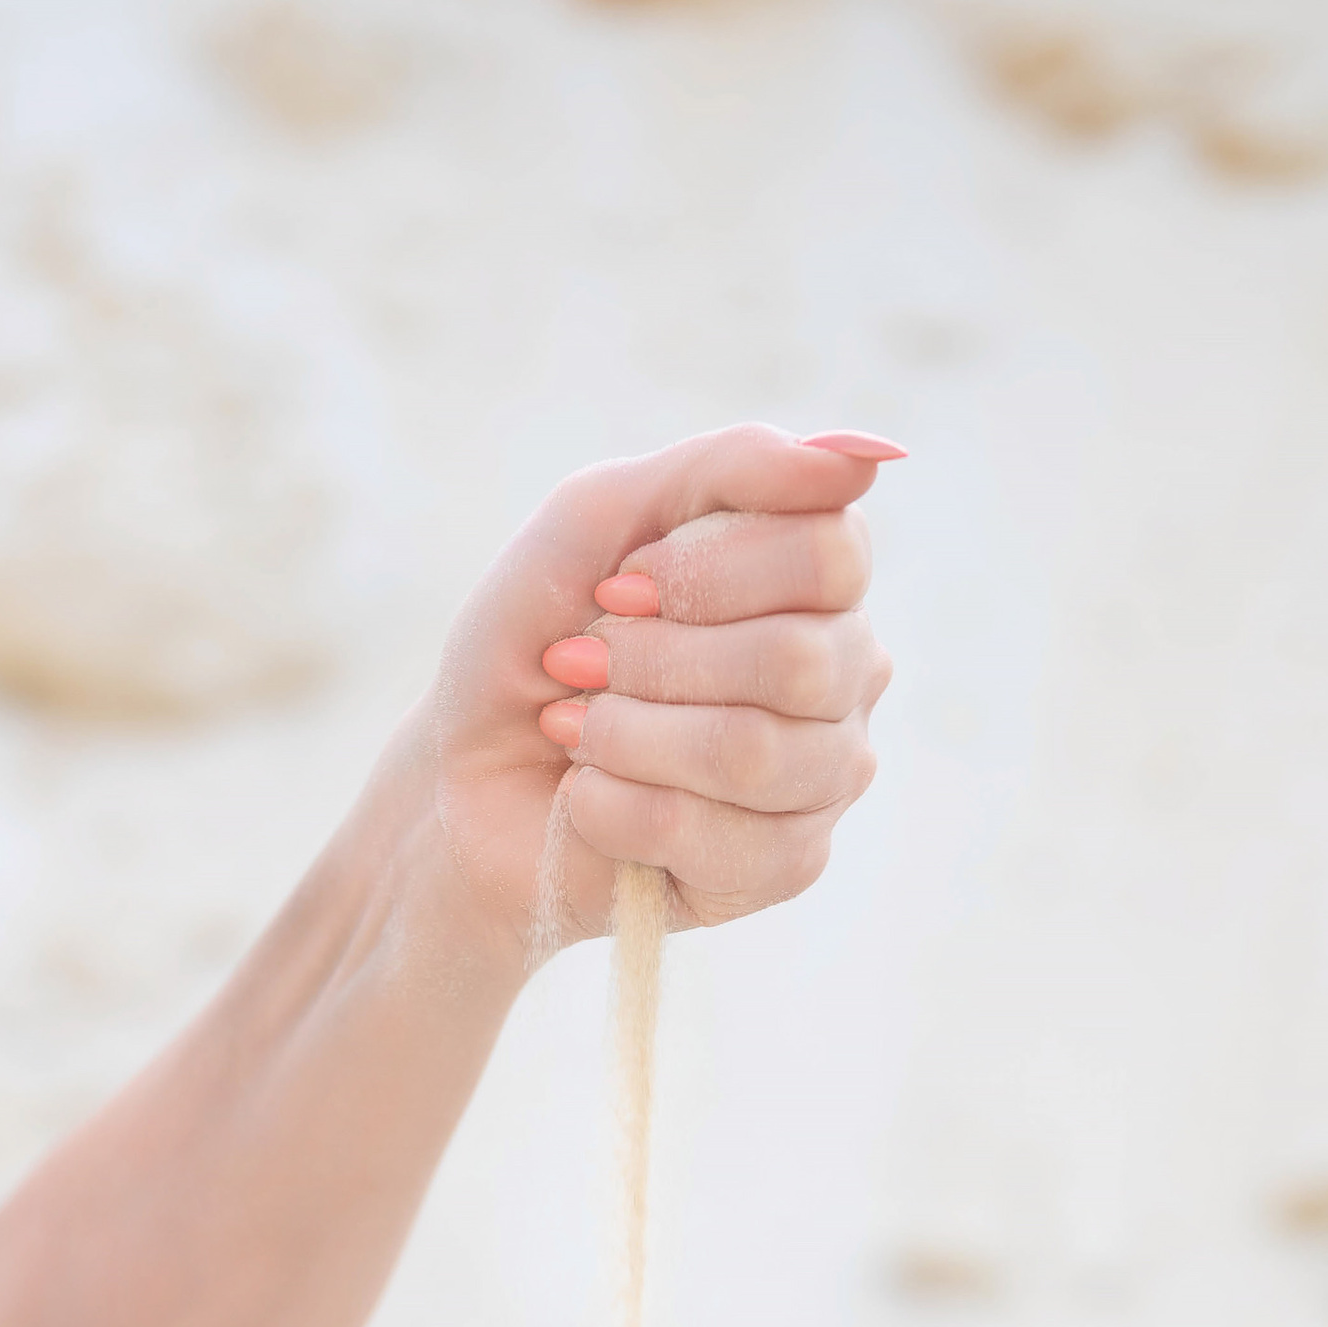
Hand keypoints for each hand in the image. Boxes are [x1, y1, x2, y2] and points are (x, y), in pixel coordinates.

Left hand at [424, 422, 897, 959]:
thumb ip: (729, 468)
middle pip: (799, 660)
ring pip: (755, 754)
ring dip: (629, 737)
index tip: (616, 588)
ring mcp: (823, 778)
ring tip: (579, 734)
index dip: (706, 573)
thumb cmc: (536, 643)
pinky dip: (620, 811)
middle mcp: (844, 677)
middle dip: (655, 662)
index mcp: (816, 583)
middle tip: (585, 664)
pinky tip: (589, 800)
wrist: (466, 780)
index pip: (828, 555)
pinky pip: (722, 844)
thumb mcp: (601, 519)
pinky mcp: (784, 868)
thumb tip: (861, 459)